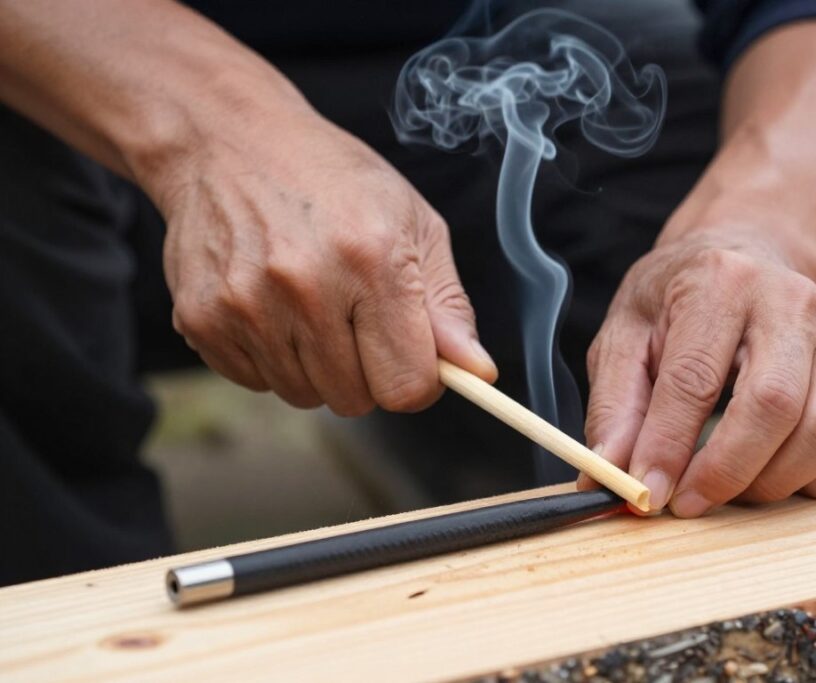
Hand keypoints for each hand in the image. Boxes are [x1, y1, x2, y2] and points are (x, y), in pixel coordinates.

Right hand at [155, 109, 495, 413]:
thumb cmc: (333, 180)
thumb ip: (447, 305)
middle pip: (355, 400)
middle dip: (364, 370)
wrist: (229, 141)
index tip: (409, 356)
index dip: (416, 381)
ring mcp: (247, 305)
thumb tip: (477, 372)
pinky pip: (255, 382)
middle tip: (352, 315)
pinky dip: (269, 356)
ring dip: (315, 365)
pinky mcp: (202, 318)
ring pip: (304, 395)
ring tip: (307, 302)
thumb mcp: (413, 223)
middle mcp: (307, 286)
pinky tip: (270, 304)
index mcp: (373, 260)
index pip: (407, 386)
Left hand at [582, 227, 815, 515]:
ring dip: (771, 482)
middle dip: (725, 472)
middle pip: (773, 406)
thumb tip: (608, 474)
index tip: (648, 493)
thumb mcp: (626, 335)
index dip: (669, 446)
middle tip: (688, 502)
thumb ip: (615, 405)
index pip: (695, 378)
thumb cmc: (678, 301)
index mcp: (719, 283)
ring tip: (727, 487)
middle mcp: (790, 305)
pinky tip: (776, 475)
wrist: (746, 257)